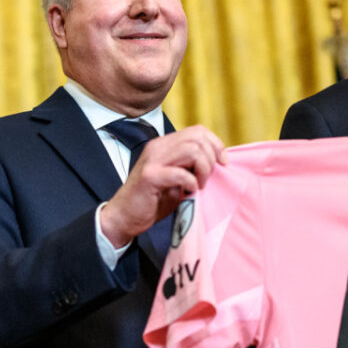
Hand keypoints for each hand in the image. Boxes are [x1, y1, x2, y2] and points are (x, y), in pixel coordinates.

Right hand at [100, 126, 225, 247]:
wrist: (125, 217)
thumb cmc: (153, 201)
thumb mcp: (176, 179)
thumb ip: (190, 166)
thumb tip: (217, 161)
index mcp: (164, 145)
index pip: (198, 131)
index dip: (215, 144)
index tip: (223, 163)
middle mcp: (157, 147)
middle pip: (197, 137)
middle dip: (211, 158)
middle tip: (207, 179)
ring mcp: (152, 160)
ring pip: (192, 150)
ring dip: (203, 169)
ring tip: (199, 185)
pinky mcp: (150, 177)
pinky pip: (181, 173)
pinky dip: (191, 183)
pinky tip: (189, 192)